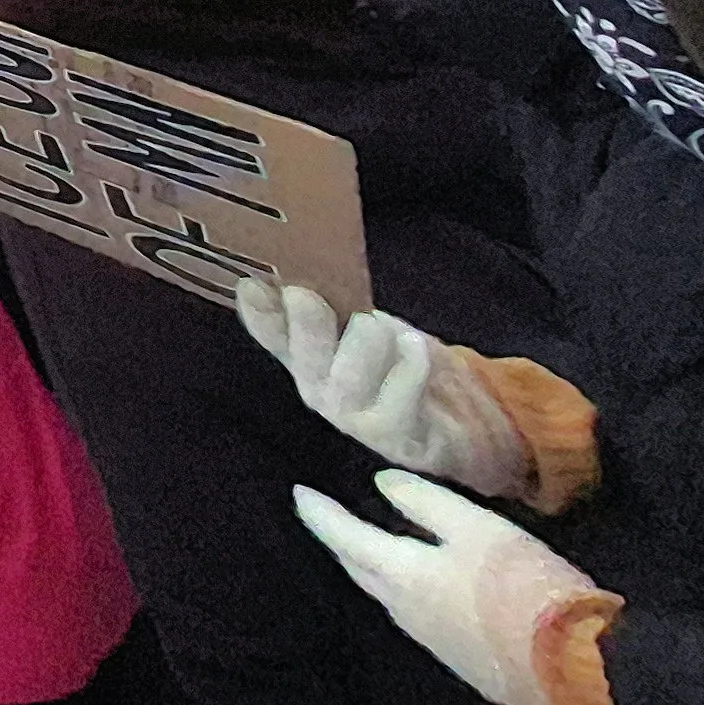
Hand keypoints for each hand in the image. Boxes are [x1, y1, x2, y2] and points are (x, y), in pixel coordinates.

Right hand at [236, 279, 532, 497]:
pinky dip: (410, 364)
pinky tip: (416, 345)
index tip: (252, 285)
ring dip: (369, 340)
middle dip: (307, 326)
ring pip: (348, 379)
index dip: (259, 314)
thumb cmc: (398, 365)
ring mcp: (356, 418)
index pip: (270, 333)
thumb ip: (326, 297)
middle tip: (308, 294)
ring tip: (385, 327)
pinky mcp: (398, 436)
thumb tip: (283, 268)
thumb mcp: (362, 322)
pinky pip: (399, 398)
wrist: (452, 421)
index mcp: (304, 355)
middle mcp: (320, 390)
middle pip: (305, 360)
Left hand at [295, 472, 623, 704]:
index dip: (320, 514)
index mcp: (403, 576)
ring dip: (373, 572)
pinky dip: (408, 596)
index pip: (345, 538)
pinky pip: (421, 621)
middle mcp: (406, 613)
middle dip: (342, 544)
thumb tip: (382, 483)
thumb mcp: (478, 528)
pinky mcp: (465, 664)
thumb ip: (427, 504)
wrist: (576, 668)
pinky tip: (422, 591)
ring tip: (368, 549)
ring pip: (389, 599)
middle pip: (362, 572)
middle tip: (329, 521)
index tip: (299, 493)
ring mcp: (435, 644)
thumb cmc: (523, 586)